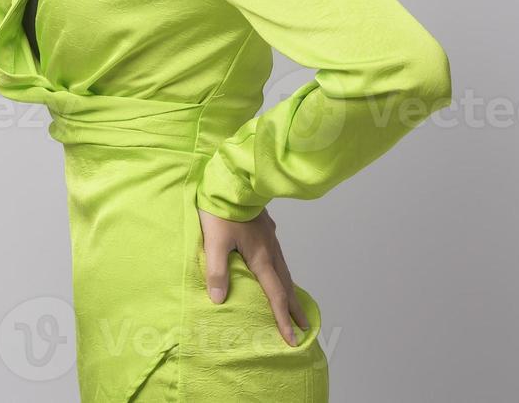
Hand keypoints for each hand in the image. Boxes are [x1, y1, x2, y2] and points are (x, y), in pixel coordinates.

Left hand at [198, 207, 310, 346]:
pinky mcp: (264, 228)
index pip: (276, 295)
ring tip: (293, 303)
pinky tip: (275, 268)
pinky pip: (277, 256)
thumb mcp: (214, 242)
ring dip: (289, 289)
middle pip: (286, 284)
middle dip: (294, 308)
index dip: (283, 319)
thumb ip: (216, 271)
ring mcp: (270, 237)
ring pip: (283, 269)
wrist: (231, 179)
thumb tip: (219, 300)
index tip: (293, 340)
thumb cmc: (221, 210)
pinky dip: (281, 271)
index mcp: (261, 257)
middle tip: (304, 326)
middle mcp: (270, 250)